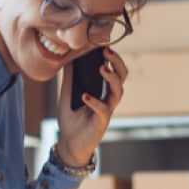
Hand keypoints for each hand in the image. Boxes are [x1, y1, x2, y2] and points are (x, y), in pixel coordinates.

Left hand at [54, 47, 128, 166]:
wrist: (68, 144)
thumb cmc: (70, 120)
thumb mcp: (66, 94)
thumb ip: (69, 78)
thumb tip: (68, 58)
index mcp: (102, 90)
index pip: (114, 70)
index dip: (113, 57)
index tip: (104, 44)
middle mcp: (108, 99)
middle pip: (122, 77)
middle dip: (117, 63)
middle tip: (107, 51)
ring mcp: (107, 110)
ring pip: (118, 91)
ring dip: (111, 78)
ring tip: (102, 68)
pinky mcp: (102, 122)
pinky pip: (103, 110)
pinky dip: (95, 102)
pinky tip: (85, 96)